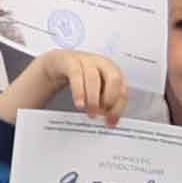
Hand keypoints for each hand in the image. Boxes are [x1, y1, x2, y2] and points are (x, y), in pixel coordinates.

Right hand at [0, 48, 128, 126]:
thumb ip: (104, 102)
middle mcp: (103, 63)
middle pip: (114, 79)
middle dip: (110, 99)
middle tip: (102, 115)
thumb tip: (110, 122)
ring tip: (90, 113)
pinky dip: (79, 91)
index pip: (122, 90)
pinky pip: (76, 75)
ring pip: (94, 77)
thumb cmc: (81, 78)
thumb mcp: (95, 90)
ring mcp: (86, 60)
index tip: (111, 122)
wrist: (59, 64)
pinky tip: (79, 104)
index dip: (118, 108)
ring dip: (93, 98)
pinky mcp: (70, 61)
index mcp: (113, 71)